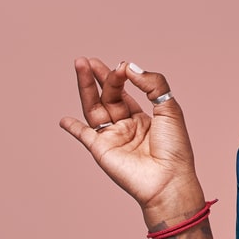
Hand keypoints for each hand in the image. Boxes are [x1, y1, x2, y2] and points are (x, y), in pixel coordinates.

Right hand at [59, 58, 204, 221]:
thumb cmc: (175, 147)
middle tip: (88, 60)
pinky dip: (73, 128)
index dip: (122, 76)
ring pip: (94, 108)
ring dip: (86, 89)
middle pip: (108, 96)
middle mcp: (126, 126)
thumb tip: (129, 67)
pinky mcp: (101, 150)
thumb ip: (152, 84)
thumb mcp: (169, 108)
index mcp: (144, 118)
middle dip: (99, 77)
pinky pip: (84, 136)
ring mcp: (112, 138)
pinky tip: (64, 119)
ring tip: (80, 67)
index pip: (126, 92)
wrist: (168, 178)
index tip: (122, 65)